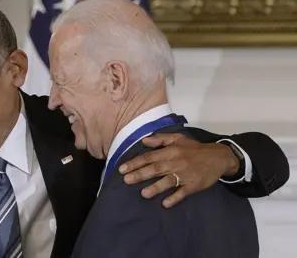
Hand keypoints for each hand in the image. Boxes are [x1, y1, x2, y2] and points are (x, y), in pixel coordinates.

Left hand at [118, 133, 238, 207]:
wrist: (218, 157)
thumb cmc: (194, 148)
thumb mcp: (178, 138)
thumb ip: (160, 139)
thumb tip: (144, 140)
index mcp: (170, 151)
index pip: (149, 157)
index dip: (135, 163)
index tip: (122, 169)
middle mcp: (175, 163)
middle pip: (155, 169)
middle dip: (140, 175)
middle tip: (126, 180)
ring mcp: (185, 175)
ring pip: (168, 181)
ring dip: (156, 187)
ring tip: (143, 194)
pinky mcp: (193, 185)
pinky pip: (183, 192)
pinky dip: (175, 198)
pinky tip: (165, 204)